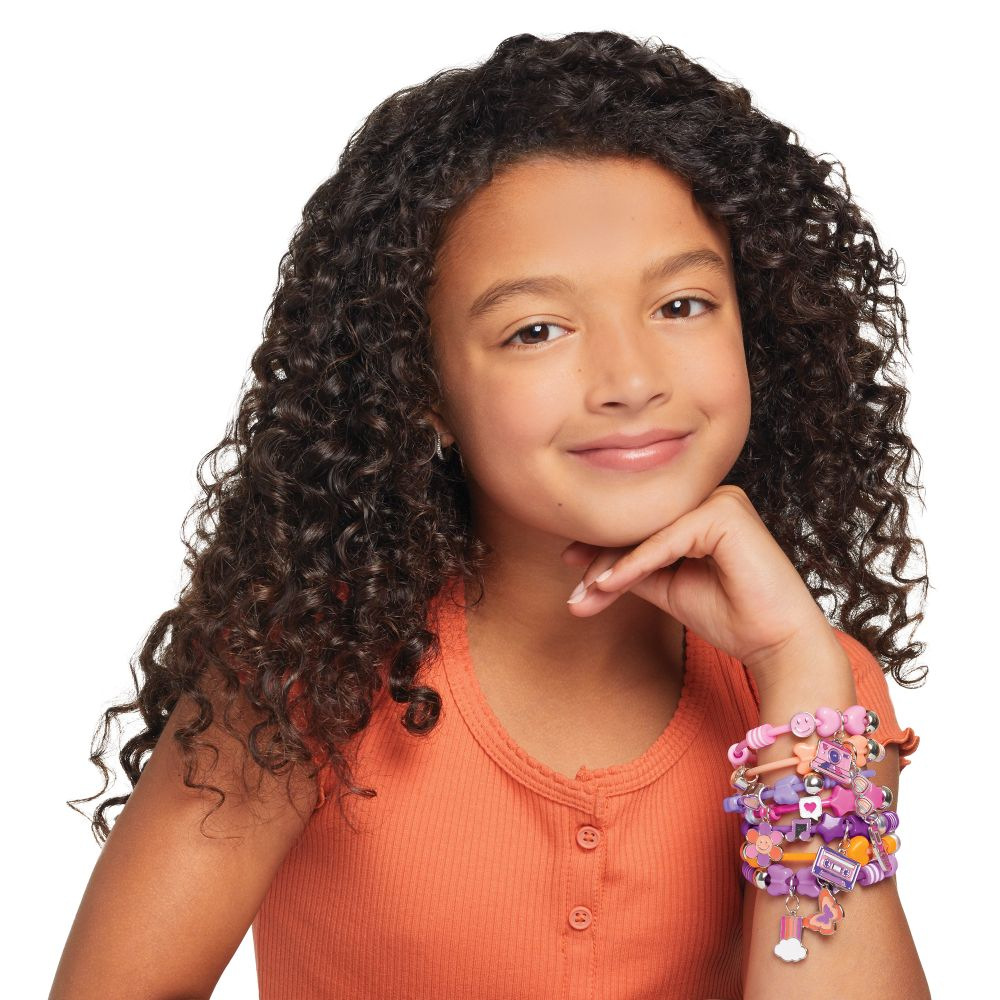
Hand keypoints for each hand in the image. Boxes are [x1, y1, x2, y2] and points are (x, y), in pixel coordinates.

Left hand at [561, 485, 835, 689]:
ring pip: (649, 532)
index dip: (603, 546)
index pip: (642, 523)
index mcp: (702, 507)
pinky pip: (666, 541)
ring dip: (613, 564)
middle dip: (602, 559)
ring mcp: (721, 499)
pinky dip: (636, 564)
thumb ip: (631, 571)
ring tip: (586, 593)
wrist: (777, 645)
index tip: (569, 567)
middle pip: (641, 526)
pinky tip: (609, 585)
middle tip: (574, 594)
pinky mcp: (725, 513)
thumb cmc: (732, 616)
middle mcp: (712, 495)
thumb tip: (579, 569)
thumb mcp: (667, 588)